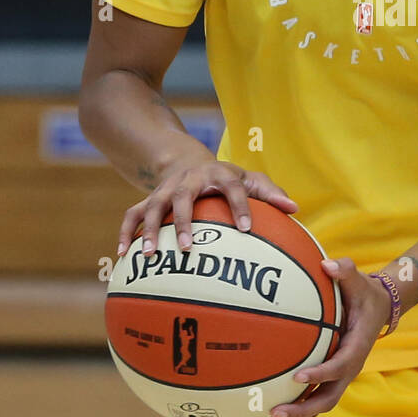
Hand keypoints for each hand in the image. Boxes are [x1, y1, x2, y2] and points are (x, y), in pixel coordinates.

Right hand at [116, 155, 297, 256]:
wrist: (188, 161)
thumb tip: (294, 209)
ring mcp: (166, 189)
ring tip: (148, 254)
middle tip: (187, 247)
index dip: (239, 206)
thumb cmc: (227, 179)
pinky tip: (123, 256)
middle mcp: (189, 179)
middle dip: (183, 220)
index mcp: (219, 174)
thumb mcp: (250, 179)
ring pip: (153, 206)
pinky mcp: (149, 198)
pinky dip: (126, 233)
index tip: (247, 230)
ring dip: (149, 229)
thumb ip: (270, 193)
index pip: (232, 187)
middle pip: (183, 196)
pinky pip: (132, 215)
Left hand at [256, 256, 391, 416]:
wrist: (378, 308)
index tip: (298, 376)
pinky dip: (290, 410)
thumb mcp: (359, 279)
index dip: (322, 374)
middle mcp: (348, 369)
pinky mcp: (328, 379)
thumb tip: (328, 265)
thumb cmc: (363, 293)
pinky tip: (261, 414)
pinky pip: (309, 400)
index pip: (341, 366)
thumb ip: (346, 271)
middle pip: (327, 399)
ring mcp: (338, 377)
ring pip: (317, 406)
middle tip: (274, 412)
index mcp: (356, 347)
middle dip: (302, 410)